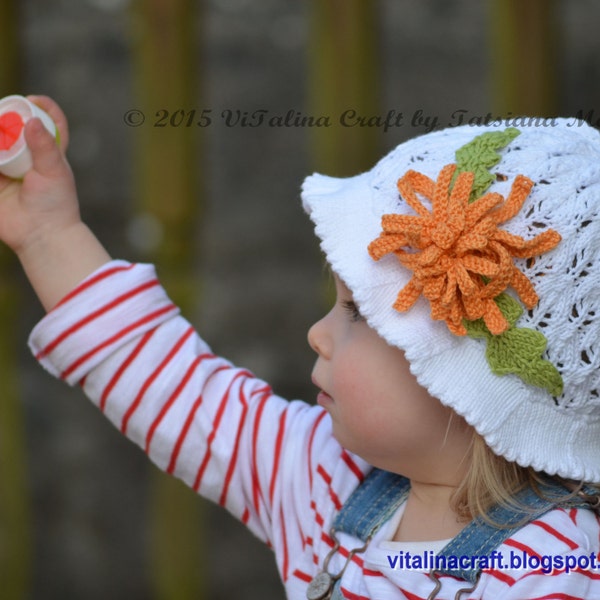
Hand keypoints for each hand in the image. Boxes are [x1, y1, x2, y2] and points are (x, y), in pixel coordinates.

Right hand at [0, 95, 110, 310]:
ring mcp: (8, 169)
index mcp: (49, 153)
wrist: (42, 236)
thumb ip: (46, 147)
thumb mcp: (55, 173)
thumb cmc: (56, 205)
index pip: (51, 122)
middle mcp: (27, 157)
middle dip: (3, 118)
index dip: (43, 106)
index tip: (31, 100)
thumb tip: (32, 121)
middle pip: (13, 128)